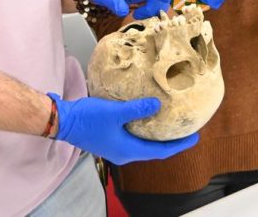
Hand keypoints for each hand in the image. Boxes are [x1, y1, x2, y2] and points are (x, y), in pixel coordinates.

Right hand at [50, 94, 198, 165]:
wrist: (63, 121)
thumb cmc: (87, 118)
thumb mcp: (115, 112)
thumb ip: (137, 109)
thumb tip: (158, 105)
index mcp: (128, 151)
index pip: (160, 151)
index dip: (179, 145)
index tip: (194, 137)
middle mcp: (124, 153)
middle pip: (154, 150)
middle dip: (171, 141)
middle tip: (186, 129)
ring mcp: (116, 147)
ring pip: (143, 144)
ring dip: (157, 135)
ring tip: (170, 123)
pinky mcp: (110, 139)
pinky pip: (134, 137)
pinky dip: (144, 130)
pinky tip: (147, 117)